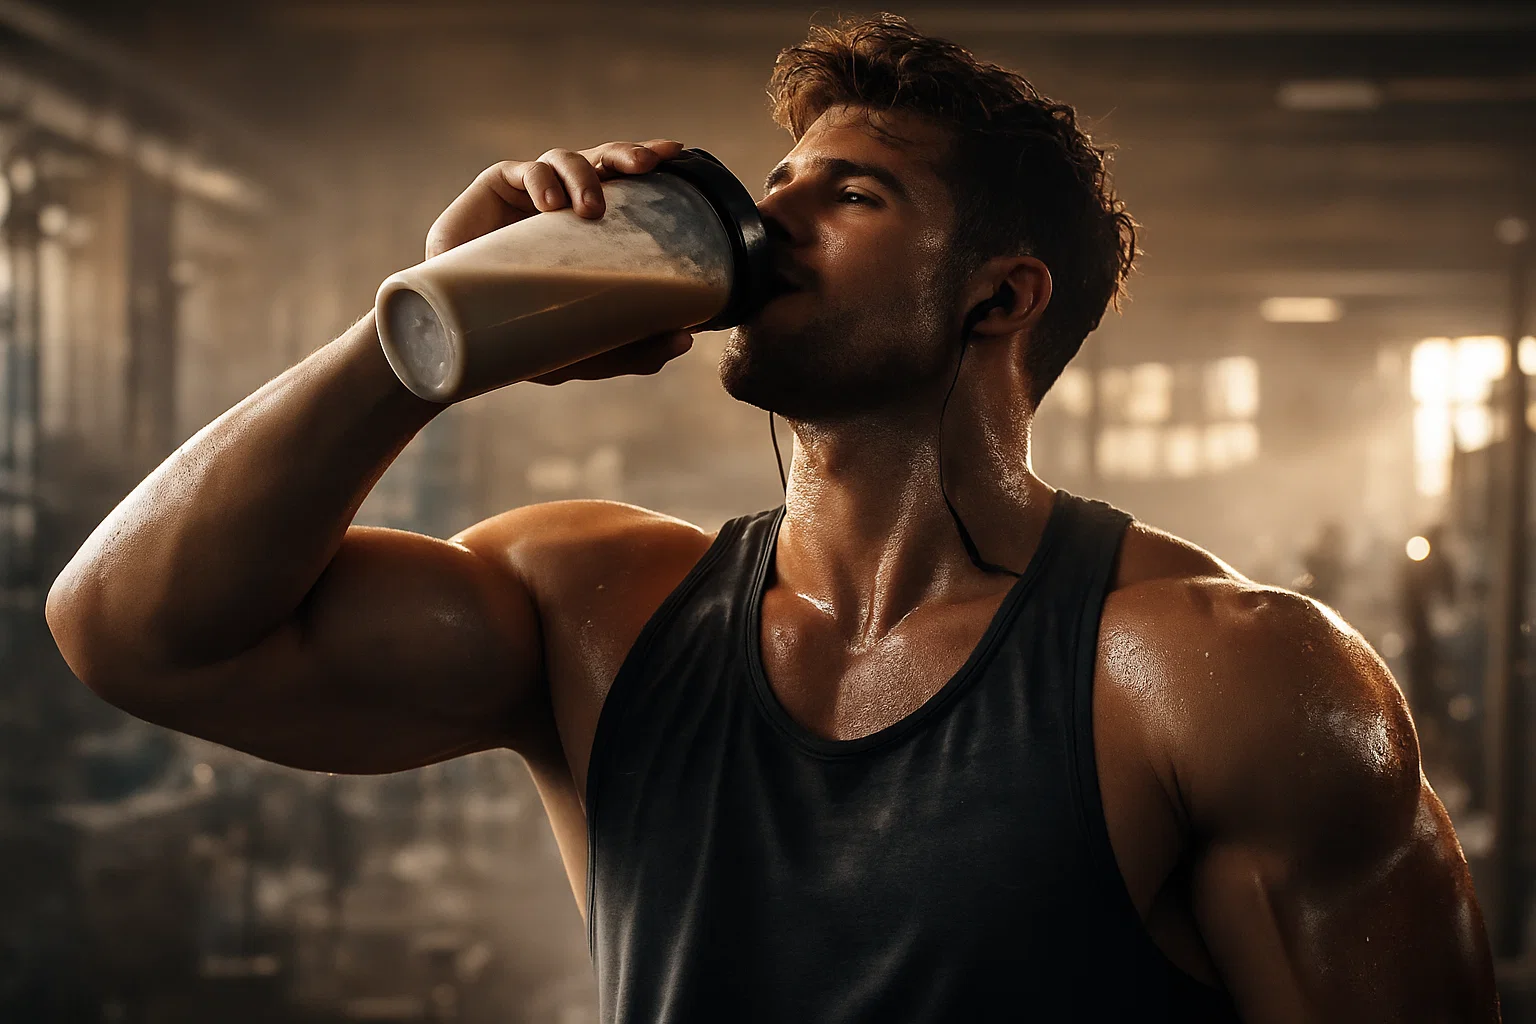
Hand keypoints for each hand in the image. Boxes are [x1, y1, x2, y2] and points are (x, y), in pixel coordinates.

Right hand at [424, 139, 694, 384]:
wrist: (457, 339)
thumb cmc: (525, 335)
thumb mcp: (583, 349)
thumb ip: (629, 347)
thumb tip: (685, 338)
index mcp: (593, 226)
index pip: (628, 184)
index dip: (650, 162)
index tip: (679, 155)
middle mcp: (565, 203)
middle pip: (603, 160)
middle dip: (627, 154)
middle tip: (647, 167)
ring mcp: (530, 194)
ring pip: (565, 159)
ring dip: (583, 176)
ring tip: (589, 210)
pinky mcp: (495, 189)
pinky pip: (523, 172)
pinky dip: (540, 181)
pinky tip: (549, 205)